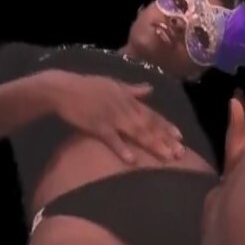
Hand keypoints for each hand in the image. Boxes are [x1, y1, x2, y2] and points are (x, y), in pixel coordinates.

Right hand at [41, 70, 184, 163]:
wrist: (63, 89)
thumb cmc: (88, 87)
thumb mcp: (114, 84)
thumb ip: (133, 90)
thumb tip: (150, 89)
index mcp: (129, 99)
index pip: (152, 114)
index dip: (167, 126)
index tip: (181, 137)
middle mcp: (125, 108)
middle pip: (149, 126)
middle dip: (165, 140)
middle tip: (180, 154)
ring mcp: (112, 117)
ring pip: (136, 132)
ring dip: (152, 144)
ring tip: (166, 157)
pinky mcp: (97, 126)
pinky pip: (112, 139)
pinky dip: (122, 149)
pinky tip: (133, 160)